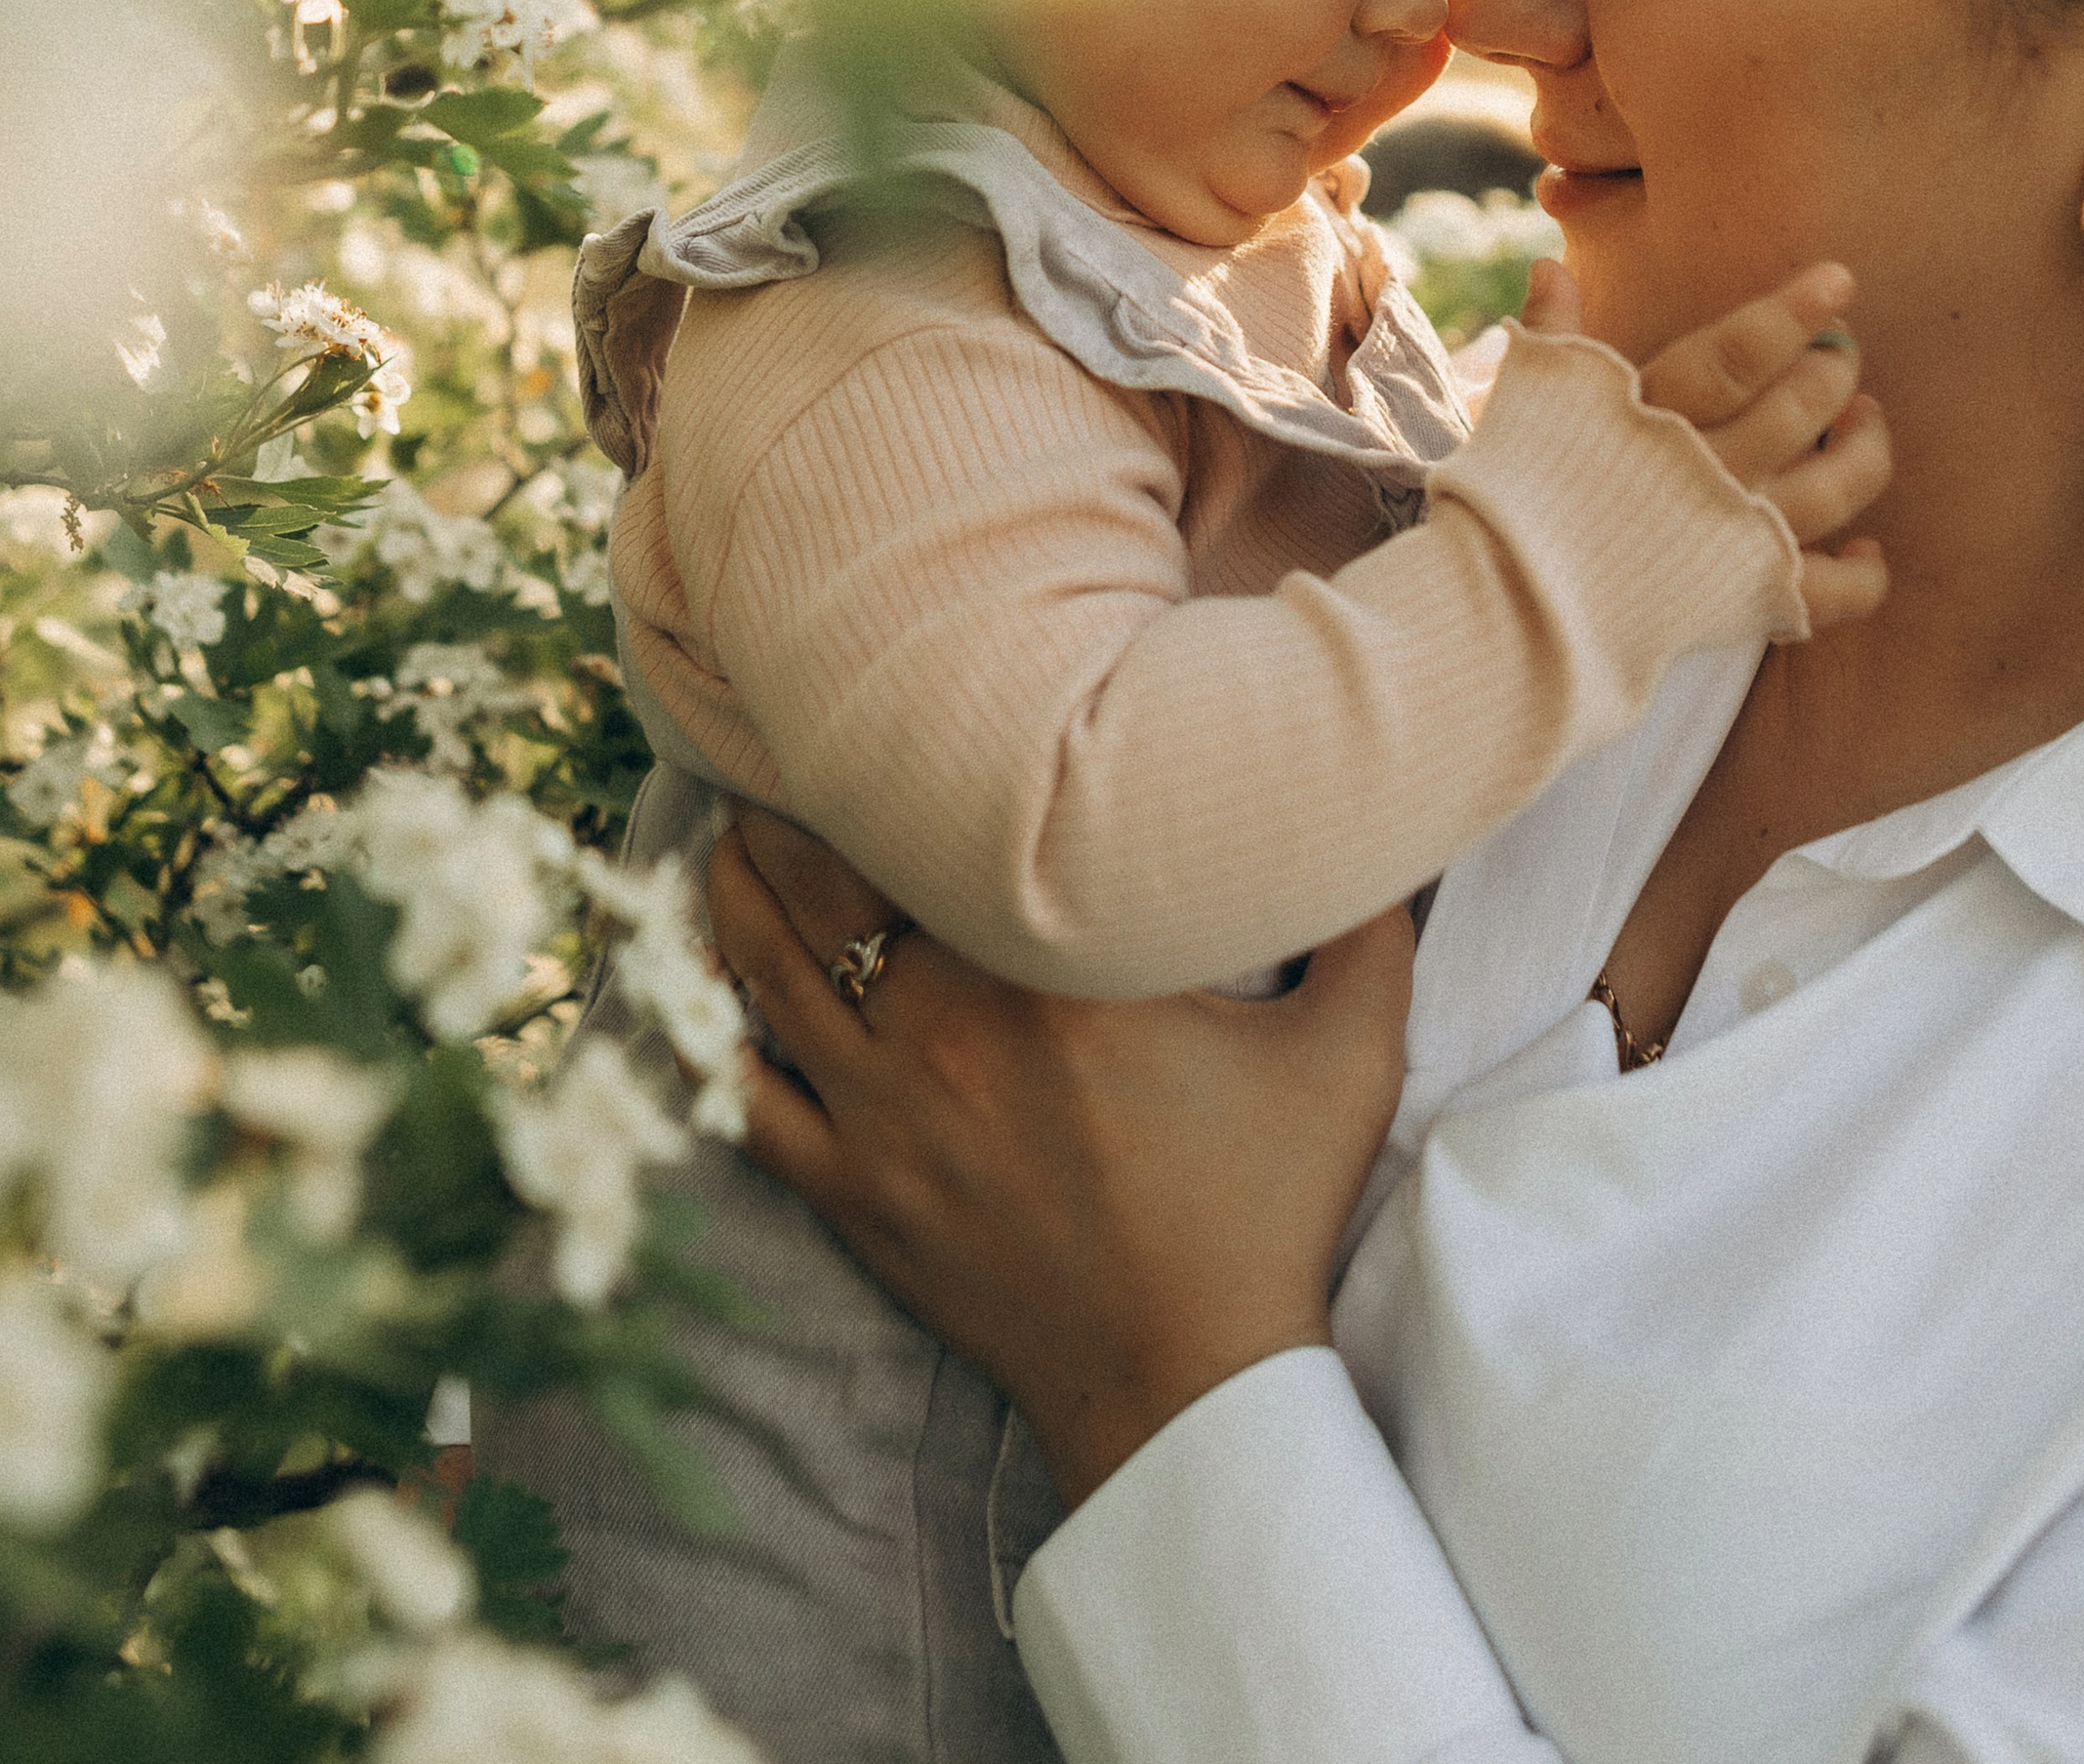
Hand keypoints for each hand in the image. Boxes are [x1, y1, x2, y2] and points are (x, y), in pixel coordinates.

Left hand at [705, 810, 1414, 1510]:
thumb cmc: (1264, 1211)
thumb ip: (1369, 925)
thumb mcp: (1351, 1055)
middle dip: (787, 806)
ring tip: (725, 837)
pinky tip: (701, 992)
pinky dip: (714, 1039)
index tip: (873, 701)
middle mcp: (946, 1023)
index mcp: (1052, 968)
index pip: (936, 823)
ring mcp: (886, 1114)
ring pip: (769, 973)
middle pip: (824, 880)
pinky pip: (750, 1101)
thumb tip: (1382, 816)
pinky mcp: (856, 1194)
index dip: (891, 754)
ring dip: (735, 897)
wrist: (1188, 1382)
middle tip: (772, 744)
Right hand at [1526, 254, 1890, 631]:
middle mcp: (1708, 471)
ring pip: (1834, 486)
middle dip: (1835, 369)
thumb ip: (1552, 333)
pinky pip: (1833, 590)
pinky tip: (1868, 546)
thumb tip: (1548, 265)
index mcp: (1655, 415)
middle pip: (1800, 407)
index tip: (1839, 279)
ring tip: (1866, 417)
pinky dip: (1864, 572)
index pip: (1742, 350)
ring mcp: (1735, 537)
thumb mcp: (1528, 399)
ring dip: (1865, 446)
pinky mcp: (1748, 599)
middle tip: (1844, 349)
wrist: (1509, 607)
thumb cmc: (1516, 492)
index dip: (1795, 311)